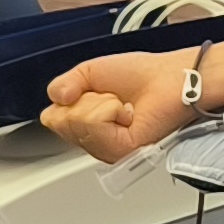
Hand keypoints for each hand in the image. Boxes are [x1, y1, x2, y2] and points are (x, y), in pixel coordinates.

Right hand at [40, 51, 196, 163]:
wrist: (172, 77)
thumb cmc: (141, 75)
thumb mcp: (89, 72)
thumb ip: (62, 85)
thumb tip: (56, 98)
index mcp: (84, 122)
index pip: (51, 118)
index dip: (67, 99)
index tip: (93, 91)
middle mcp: (93, 139)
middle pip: (59, 121)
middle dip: (84, 99)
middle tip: (111, 97)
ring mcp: (105, 148)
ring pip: (75, 123)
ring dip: (99, 103)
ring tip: (121, 105)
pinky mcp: (119, 150)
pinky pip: (94, 125)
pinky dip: (109, 110)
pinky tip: (128, 113)